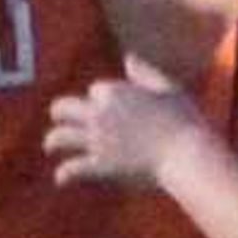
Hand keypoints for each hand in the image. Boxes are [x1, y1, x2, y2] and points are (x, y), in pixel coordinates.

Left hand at [44, 57, 201, 187]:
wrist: (187, 155)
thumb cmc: (185, 122)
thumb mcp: (169, 88)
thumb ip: (145, 72)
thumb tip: (128, 58)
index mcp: (115, 92)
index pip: (95, 91)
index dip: (100, 99)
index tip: (107, 109)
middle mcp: (100, 113)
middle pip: (64, 108)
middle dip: (60, 113)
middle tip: (59, 119)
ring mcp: (97, 140)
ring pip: (59, 137)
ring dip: (52, 142)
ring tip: (51, 147)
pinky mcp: (99, 166)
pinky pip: (72, 169)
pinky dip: (64, 175)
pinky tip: (61, 179)